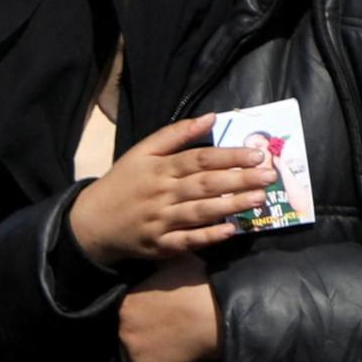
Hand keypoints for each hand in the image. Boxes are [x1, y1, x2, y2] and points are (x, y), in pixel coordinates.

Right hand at [64, 113, 269, 266]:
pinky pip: (187, 240)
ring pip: (201, 211)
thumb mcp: (142, 152)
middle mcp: (162, 193)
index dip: (229, 156)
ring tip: (259, 199)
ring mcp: (161, 221)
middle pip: (205, 184)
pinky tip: (230, 231)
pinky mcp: (160, 245)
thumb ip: (176, 134)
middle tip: (269, 175)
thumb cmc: (123, 183)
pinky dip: (208, 236)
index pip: (199, 159)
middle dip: (239, 179)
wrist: (92, 222)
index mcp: (159, 168)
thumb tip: (211, 117)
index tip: (257, 154)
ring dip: (231, 206)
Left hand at [117, 263, 221, 361]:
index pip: (128, 317)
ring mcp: (133, 355)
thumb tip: (158, 256)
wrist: (218, 315)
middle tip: (171, 337)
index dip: (146, 320)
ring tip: (176, 354)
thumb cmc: (199, 287)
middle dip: (146, 339)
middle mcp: (123, 330)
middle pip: (130, 339)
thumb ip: (160, 265)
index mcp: (126, 305)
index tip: (163, 321)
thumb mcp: (176, 263)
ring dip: (153, 361)